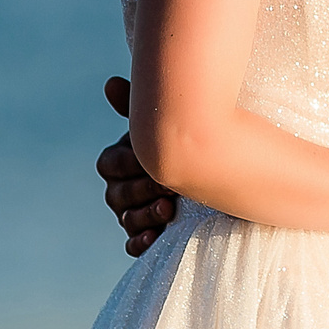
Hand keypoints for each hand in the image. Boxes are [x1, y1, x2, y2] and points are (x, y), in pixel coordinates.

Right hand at [98, 75, 178, 255]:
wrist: (218, 175)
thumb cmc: (186, 143)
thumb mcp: (166, 123)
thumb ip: (140, 107)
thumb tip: (110, 83)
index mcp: (120, 161)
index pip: (111, 164)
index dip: (129, 163)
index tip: (152, 160)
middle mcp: (120, 190)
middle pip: (117, 194)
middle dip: (141, 190)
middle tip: (167, 186)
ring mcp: (131, 214)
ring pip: (126, 219)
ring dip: (145, 215)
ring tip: (169, 209)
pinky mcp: (147, 236)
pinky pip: (133, 245)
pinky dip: (140, 242)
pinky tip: (154, 238)